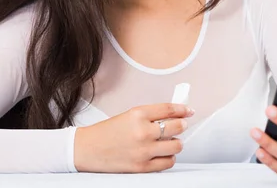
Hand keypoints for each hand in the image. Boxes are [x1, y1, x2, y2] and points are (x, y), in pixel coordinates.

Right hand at [74, 103, 193, 172]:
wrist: (87, 149)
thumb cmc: (106, 132)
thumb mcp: (128, 116)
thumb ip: (150, 115)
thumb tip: (175, 115)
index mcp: (138, 114)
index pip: (169, 110)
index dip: (183, 109)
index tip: (188, 111)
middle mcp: (142, 131)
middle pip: (177, 127)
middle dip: (182, 125)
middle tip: (181, 125)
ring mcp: (143, 150)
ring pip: (176, 146)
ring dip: (176, 143)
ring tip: (170, 142)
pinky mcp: (142, 167)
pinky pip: (168, 162)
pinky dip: (169, 157)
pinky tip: (163, 154)